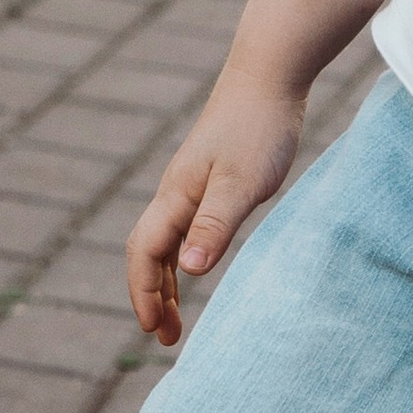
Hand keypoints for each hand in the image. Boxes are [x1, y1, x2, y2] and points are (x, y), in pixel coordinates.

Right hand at [125, 69, 305, 345]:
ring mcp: (191, 184)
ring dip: (166, 280)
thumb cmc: (258, 127)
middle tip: (164, 336)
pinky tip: (201, 264)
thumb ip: (214, 226)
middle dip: (150, 296)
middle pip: (148, 252)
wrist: (269, 75)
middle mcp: (175, 192)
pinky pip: (186, 227)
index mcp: (176, 196)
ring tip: (177, 315)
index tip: (153, 330)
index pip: (144, 254)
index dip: (143, 294)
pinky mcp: (212, 178)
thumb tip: (187, 271)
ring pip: (166, 241)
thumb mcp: (241, 183)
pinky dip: (185, 255)